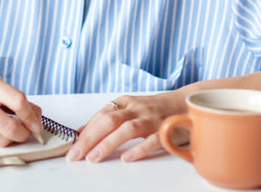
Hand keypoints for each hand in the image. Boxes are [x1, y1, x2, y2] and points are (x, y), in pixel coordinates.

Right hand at [0, 73, 43, 146]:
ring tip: (7, 130)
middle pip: (11, 127)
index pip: (18, 101)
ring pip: (1, 139)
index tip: (36, 124)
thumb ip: (16, 100)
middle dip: (23, 134)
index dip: (31, 116)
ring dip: (10, 139)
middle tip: (26, 133)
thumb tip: (37, 117)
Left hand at [67, 91, 187, 162]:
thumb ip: (107, 119)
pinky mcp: (167, 130)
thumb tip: (82, 132)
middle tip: (76, 155)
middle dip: (90, 138)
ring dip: (108, 143)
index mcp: (125, 102)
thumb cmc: (155, 109)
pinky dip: (139, 149)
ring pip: (127, 129)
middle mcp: (137, 108)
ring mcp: (152, 119)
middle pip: (109, 120)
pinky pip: (152, 140)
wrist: (188, 103)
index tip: (72, 147)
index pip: (100, 115)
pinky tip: (126, 158)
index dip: (85, 131)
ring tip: (94, 158)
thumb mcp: (129, 109)